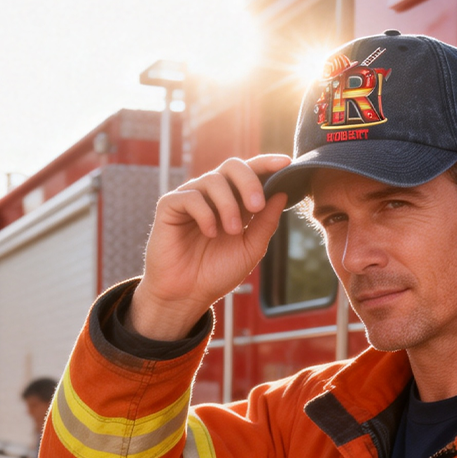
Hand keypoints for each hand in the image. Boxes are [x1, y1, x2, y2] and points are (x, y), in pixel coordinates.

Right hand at [129, 155, 290, 339]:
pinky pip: (190, 196)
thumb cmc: (218, 272)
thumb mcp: (251, 248)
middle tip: (256, 206)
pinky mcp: (169, 206)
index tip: (286, 163)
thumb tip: (282, 194)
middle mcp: (213, 195)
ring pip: (212, 179)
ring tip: (232, 231)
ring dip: (228, 205)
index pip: (251, 173)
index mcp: (236, 202)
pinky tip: (210, 233)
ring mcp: (191, 198)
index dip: (267, 164)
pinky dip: (205, 213)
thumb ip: (266, 223)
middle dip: (249, 182)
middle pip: (232, 166)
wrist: (188, 294)